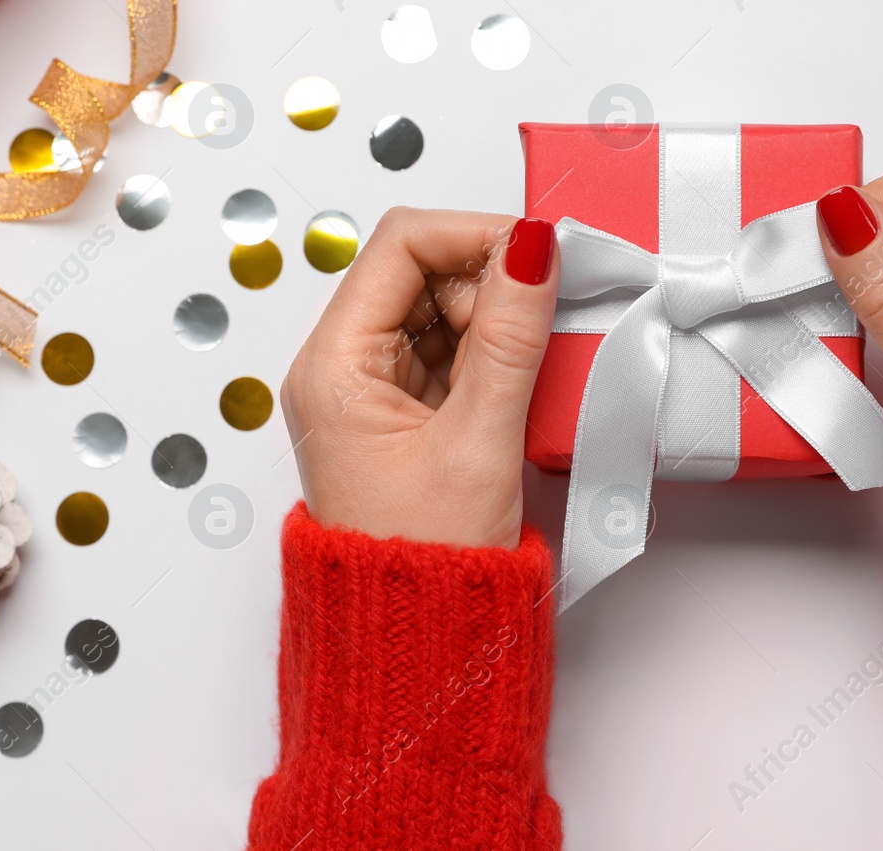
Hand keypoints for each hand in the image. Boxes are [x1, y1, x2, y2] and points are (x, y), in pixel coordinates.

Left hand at [280, 209, 559, 547]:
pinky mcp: (403, 415)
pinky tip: (522, 378)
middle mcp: (341, 370)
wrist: (415, 648)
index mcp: (334, 366)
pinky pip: (449, 352)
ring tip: (537, 356)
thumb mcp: (478, 441)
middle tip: (548, 307)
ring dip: (495, 318)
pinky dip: (491, 352)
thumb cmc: (423, 565)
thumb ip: (509, 338)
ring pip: (438, 310)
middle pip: (418, 272)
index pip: (397, 246)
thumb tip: (532, 251)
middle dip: (489, 280)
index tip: (538, 250)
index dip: (472, 235)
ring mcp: (371, 392)